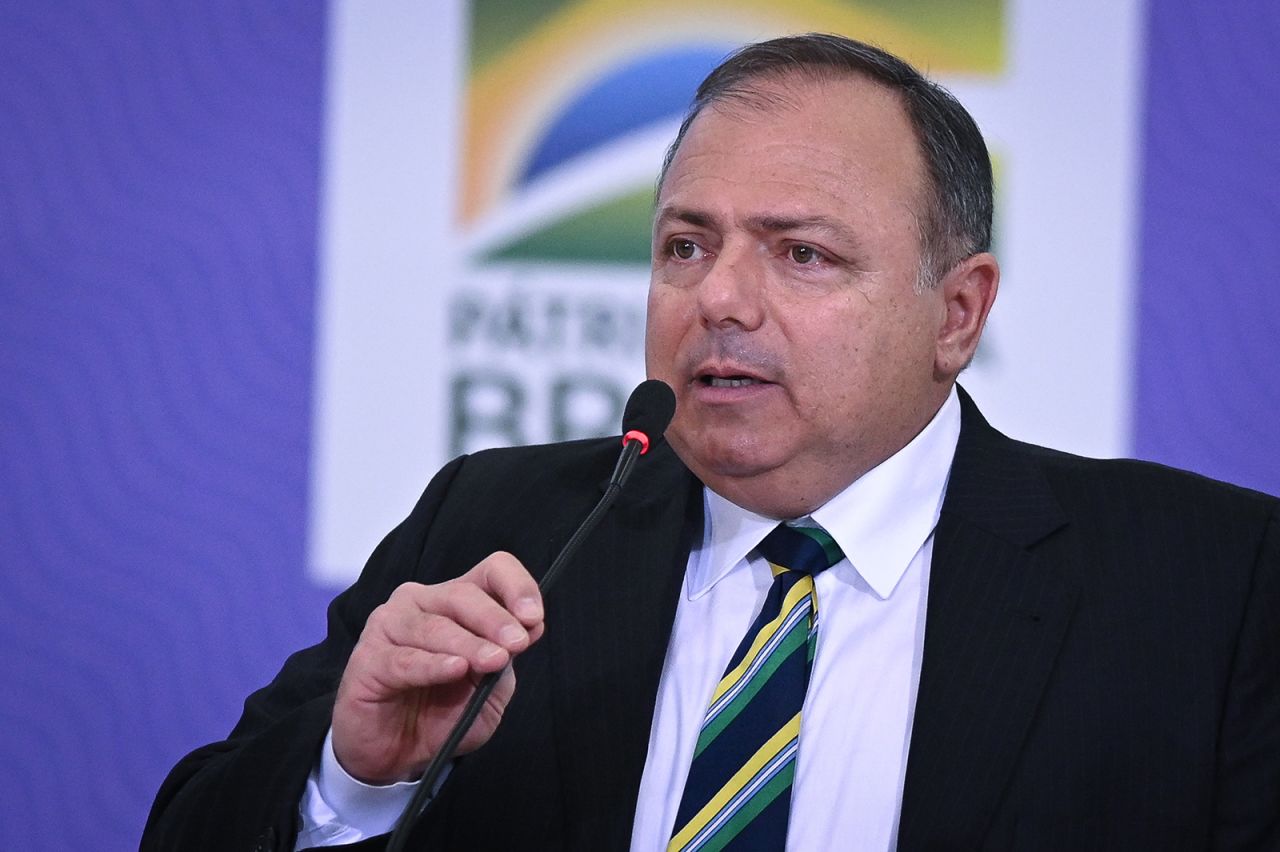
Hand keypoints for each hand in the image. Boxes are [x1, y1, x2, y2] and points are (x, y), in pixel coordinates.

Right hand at [331, 552, 543, 784]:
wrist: (396, 755)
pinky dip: (432, 664)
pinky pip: (404, 659)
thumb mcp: (489, 690)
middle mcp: (422, 602)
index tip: (534, 618)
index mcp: (457, 601)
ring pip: (435, 626)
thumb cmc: (442, 714)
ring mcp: (390, 626)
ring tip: (493, 661)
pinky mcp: (368, 659)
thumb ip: (506, 659)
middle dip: (495, 619)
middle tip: (517, 644)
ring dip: (469, 643)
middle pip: (463, 594)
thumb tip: (530, 628)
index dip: (516, 587)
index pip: (492, 571)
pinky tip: (454, 669)